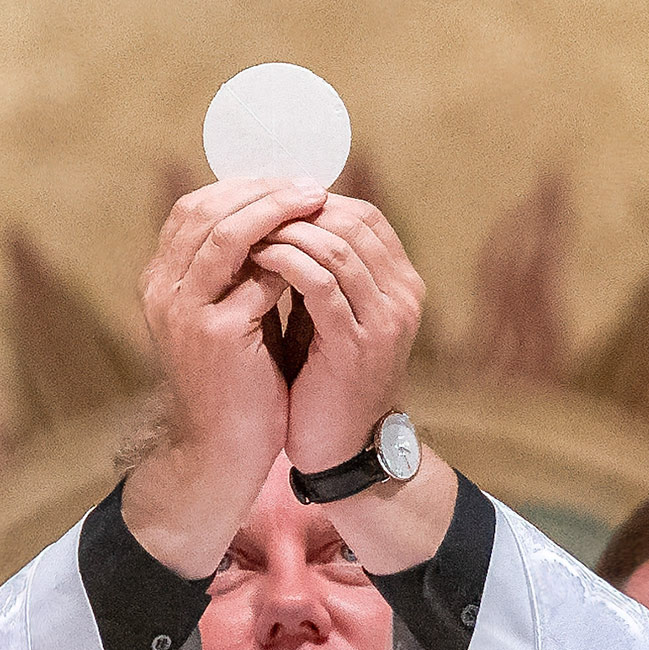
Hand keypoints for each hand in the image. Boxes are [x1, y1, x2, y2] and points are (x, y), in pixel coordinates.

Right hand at [124, 180, 325, 576]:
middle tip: (311, 185)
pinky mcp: (216, 335)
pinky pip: (258, 277)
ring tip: (319, 204)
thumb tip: (279, 219)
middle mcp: (162, 291)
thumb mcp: (229, 319)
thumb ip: (241, 274)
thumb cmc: (235, 388)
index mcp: (161, 283)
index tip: (288, 183)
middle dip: (264, 189)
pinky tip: (321, 254)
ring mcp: (184, 311)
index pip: (193, 208)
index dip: (241, 187)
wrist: (222, 454)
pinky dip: (290, 259)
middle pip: (207, 208)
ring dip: (279, 211)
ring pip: (230, 232)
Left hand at [250, 196, 423, 473]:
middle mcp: (402, 295)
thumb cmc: (325, 382)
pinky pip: (321, 284)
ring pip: (337, 246)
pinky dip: (285, 264)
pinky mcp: (358, 344)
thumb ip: (319, 272)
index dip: (314, 201)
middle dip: (297, 209)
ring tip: (246, 228)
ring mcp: (385, 319)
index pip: (363, 215)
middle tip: (250, 205)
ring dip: (286, 231)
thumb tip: (280, 220)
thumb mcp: (328, 318)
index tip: (267, 200)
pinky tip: (254, 259)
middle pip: (352, 221)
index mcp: (400, 284)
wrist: (340, 449)